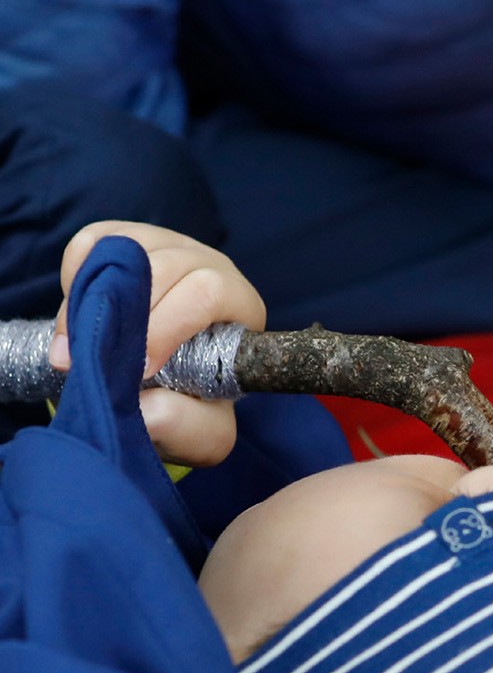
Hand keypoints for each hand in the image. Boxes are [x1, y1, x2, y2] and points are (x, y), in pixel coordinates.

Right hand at [54, 221, 265, 466]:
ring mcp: (166, 245)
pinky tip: (76, 317)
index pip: (208, 292)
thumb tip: (147, 406)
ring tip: (73, 349)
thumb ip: (186, 427)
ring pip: (127, 251)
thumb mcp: (202, 432)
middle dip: (121, 316)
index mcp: (239, 304)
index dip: (167, 325)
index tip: (140, 369)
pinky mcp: (126, 240)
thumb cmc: (191, 403)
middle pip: (164, 267)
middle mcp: (208, 265)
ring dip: (92, 301)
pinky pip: (94, 240)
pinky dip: (76, 275)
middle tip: (88, 362)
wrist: (160, 386)